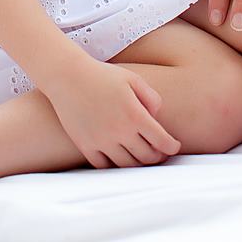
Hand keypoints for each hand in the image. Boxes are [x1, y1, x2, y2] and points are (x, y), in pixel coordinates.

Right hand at [44, 59, 181, 169]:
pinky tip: (120, 158)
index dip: (171, 147)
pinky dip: (115, 165)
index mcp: (135, 114)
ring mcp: (102, 141)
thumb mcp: (133, 79)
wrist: (68, 76)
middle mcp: (120, 132)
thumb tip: (157, 121)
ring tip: (142, 157)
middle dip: (158, 157)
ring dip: (138, 164)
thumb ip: (152, 98)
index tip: (173, 146)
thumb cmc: (103, 75)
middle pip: (147, 157)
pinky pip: (105, 166)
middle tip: (160, 154)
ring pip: (127, 165)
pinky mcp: (86, 146)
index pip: (161, 141)